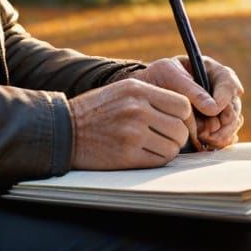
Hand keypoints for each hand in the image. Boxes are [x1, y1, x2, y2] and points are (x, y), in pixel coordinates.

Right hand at [68, 78, 196, 169]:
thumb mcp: (122, 90)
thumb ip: (151, 96)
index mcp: (137, 90)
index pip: (182, 104)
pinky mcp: (127, 155)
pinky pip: (160, 161)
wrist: (65, 129)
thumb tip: (184, 110)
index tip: (178, 123)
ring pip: (173, 147)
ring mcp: (132, 133)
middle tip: (167, 138)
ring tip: (153, 146)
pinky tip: (144, 154)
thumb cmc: (96, 110)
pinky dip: (157, 160)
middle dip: (178, 136)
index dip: (184, 117)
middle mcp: (137, 109)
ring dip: (168, 149)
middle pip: (181, 128)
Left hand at [132, 56, 243, 150]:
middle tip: (207, 130)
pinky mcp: (213, 127)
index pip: (228, 83)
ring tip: (203, 137)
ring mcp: (217, 110)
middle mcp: (218, 91)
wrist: (145, 92)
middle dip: (224, 122)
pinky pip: (225, 137)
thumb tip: (213, 108)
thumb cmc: (157, 77)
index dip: (225, 97)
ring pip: (231, 125)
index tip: (214, 109)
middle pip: (234, 108)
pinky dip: (219, 142)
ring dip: (220, 134)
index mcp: (211, 72)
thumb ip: (192, 90)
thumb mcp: (170, 75)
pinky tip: (207, 143)